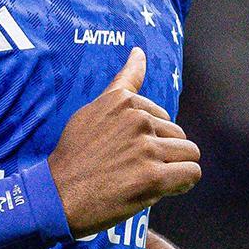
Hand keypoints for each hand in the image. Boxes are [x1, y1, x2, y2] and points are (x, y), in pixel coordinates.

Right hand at [48, 47, 200, 238]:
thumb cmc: (74, 155)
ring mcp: (146, 148)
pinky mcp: (153, 177)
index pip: (162, 115)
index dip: (150, 137)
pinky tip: (164, 188)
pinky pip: (191, 173)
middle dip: (164, 152)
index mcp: (123, 101)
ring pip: (189, 152)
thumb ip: (122, 84)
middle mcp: (137, 119)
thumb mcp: (92, 110)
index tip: (128, 151)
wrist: (56, 196)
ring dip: (175, 168)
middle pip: (178, 134)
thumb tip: (139, 52)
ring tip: (149, 178)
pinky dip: (183, 183)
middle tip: (134, 168)